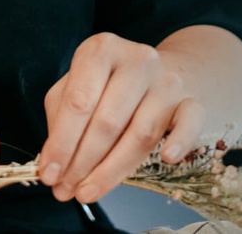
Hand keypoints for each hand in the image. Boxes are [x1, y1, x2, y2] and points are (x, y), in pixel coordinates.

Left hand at [36, 32, 205, 203]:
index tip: (49, 174)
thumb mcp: (76, 87)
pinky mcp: (192, 101)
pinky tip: (167, 158)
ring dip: (111, 170)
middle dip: (82, 162)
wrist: (162, 73)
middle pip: (108, 121)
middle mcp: (137, 60)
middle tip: (66, 189)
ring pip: (140, 133)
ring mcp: (168, 81)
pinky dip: (180, 141)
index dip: (61, 143)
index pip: (78, 101)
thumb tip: (52, 165)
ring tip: (88, 191)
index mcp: (101, 50)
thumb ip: (59, 119)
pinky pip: (189, 123)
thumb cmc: (109, 85)